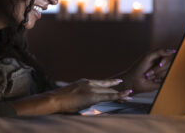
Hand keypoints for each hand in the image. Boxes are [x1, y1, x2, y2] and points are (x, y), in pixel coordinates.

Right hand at [13, 78, 131, 114]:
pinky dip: (119, 96)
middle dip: (117, 90)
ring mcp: (92, 88)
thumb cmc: (59, 101)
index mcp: (84, 82)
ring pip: (110, 91)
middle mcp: (89, 83)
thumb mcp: (71, 96)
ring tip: (130, 94)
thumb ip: (79, 97)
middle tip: (127, 91)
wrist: (54, 99)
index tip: (117, 84)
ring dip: (120, 93)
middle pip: (107, 86)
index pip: (100, 83)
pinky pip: (109, 96)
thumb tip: (80, 102)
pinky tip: (126, 96)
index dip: (109, 85)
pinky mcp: (93, 95)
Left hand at [122, 49, 175, 93]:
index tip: (160, 63)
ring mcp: (163, 72)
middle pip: (170, 64)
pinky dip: (159, 80)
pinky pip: (167, 79)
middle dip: (158, 69)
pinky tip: (153, 80)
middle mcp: (162, 64)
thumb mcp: (147, 56)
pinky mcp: (163, 80)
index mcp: (158, 57)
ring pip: (168, 72)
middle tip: (149, 72)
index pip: (169, 56)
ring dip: (157, 75)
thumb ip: (160, 51)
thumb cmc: (138, 68)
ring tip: (149, 76)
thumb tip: (173, 50)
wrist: (133, 81)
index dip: (166, 60)